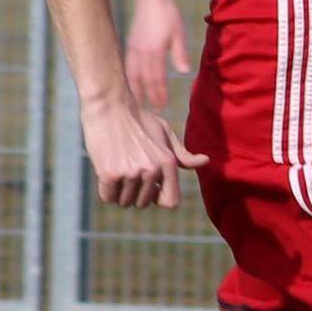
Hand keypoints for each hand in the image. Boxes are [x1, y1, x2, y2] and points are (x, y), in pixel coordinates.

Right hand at [83, 91, 206, 209]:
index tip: (150, 188)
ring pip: (124, 202)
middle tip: (127, 170)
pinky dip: (106, 190)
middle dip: (135, 193)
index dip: (158, 199)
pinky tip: (106, 171)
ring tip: (117, 168)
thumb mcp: (165, 133)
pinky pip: (108, 198)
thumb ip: (182, 154)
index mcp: (168, 163)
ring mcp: (131, 173)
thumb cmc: (137, 119)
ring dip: (119, 191)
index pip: (170, 203)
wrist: (109, 106)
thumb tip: (205, 161)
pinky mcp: (109, 174)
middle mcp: (152, 170)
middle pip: (143, 204)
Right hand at [122, 0, 189, 112]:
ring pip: (132, 74)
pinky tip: (132, 85)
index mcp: (154, 50)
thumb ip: (180, 54)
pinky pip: (127, 66)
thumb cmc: (168, 15)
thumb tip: (184, 72)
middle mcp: (141, 52)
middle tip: (156, 110)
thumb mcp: (179, 34)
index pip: (157, 78)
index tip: (164, 106)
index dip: (159, 93)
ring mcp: (133, 48)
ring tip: (141, 103)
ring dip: (137, 90)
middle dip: (150, 96)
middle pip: (144, 80)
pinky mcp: (130, 45)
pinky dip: (129, 78)